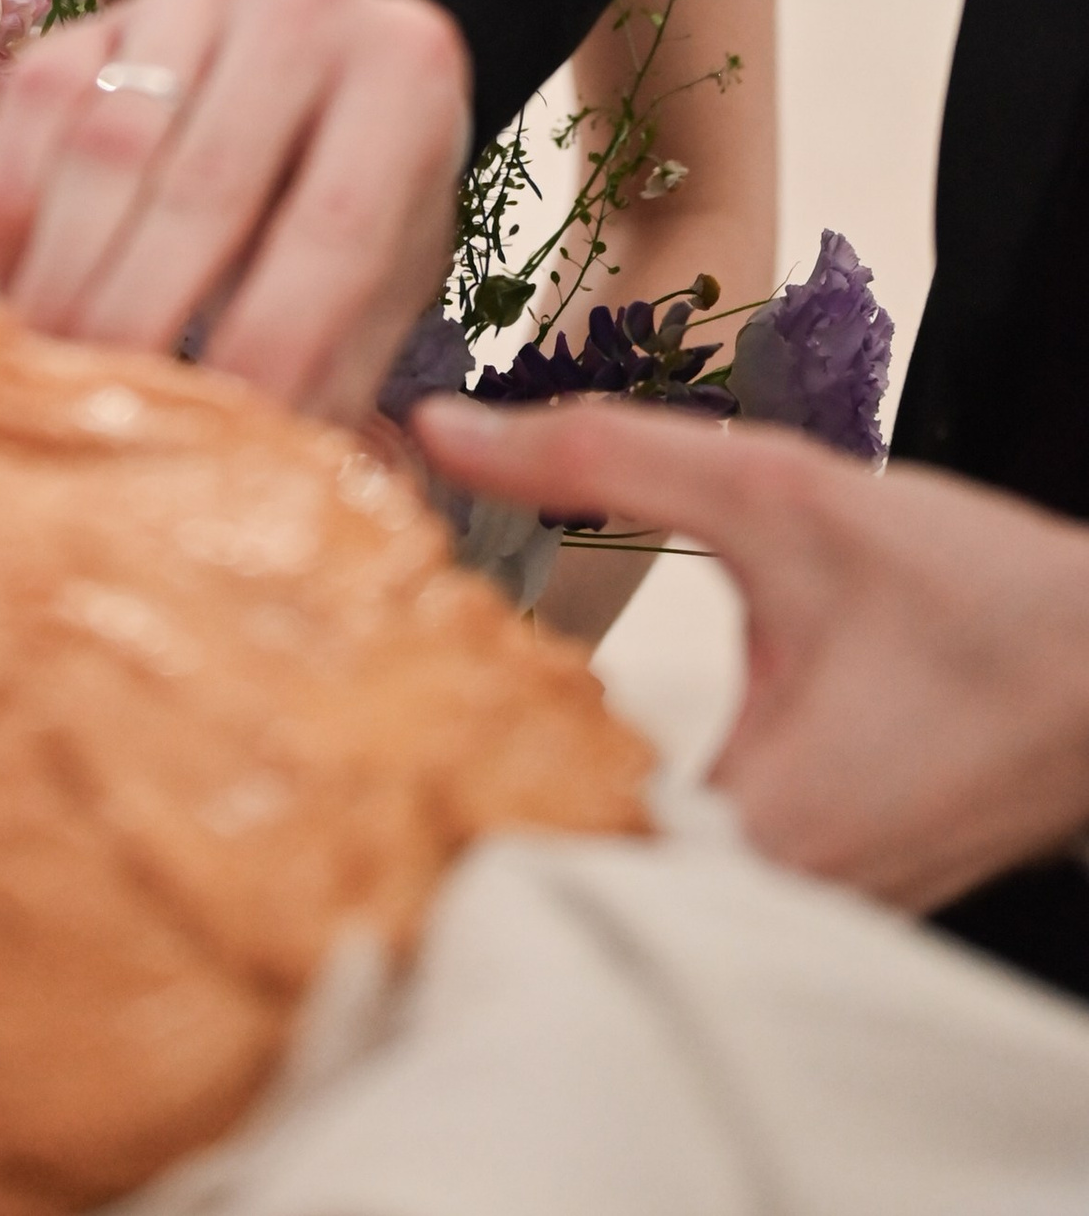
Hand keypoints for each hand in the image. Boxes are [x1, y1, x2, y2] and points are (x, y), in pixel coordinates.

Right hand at [0, 0, 470, 423]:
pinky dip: (19, 220)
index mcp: (408, 66)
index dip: (274, 345)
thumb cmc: (359, 197)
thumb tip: (283, 482)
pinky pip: (36, 111)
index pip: (336, 226)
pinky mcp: (99, 10)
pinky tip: (23, 298)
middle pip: (207, 182)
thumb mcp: (390, 271)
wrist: (317, 68)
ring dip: (69, 277)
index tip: (222, 441)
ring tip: (52, 375)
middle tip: (106, 418)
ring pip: (107, 143)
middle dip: (145, 320)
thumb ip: (349, 363)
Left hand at [415, 392, 1088, 911]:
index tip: (367, 705)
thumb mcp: (780, 496)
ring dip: (541, 794)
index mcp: (758, 836)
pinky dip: (610, 805)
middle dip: (472, 783)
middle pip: (567, 871)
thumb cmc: (977, 596)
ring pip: (622, 871)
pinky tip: (550, 738)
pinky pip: (678, 865)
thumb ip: (605, 460)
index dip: (439, 788)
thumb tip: (438, 429)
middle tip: (379, 694)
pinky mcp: (813, 896)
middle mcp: (774, 908)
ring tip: (441, 709)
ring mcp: (799, 915)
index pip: (543, 856)